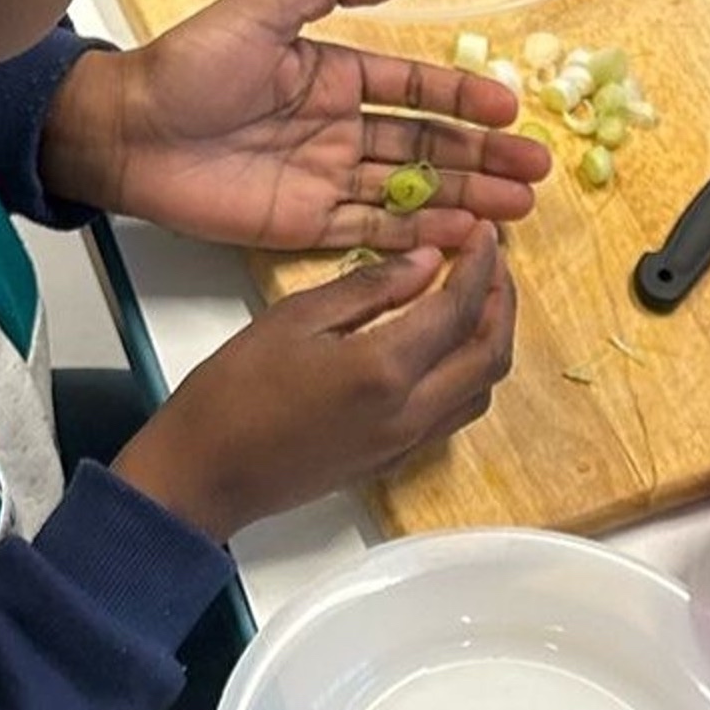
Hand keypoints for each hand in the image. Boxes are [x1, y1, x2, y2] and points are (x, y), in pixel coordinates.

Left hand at [46, 0, 551, 250]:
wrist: (125, 131)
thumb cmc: (187, 66)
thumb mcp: (261, 8)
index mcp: (334, 75)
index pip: (416, 89)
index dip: (465, 99)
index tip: (509, 110)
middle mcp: (339, 129)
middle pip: (428, 146)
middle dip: (483, 159)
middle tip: (534, 173)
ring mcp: (326, 179)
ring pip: (412, 192)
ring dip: (465, 200)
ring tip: (515, 210)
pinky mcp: (305, 225)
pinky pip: (372, 231)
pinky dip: (417, 238)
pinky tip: (459, 238)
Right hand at [110, 226, 514, 538]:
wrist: (206, 474)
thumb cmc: (233, 392)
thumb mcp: (294, 318)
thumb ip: (368, 288)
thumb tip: (425, 261)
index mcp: (384, 370)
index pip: (460, 310)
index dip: (481, 267)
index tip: (485, 235)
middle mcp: (409, 412)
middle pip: (490, 354)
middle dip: (503, 302)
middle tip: (492, 262)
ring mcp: (406, 442)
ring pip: (480, 389)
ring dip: (491, 341)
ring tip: (478, 299)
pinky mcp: (394, 459)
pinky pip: (455, 413)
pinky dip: (468, 373)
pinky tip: (448, 346)